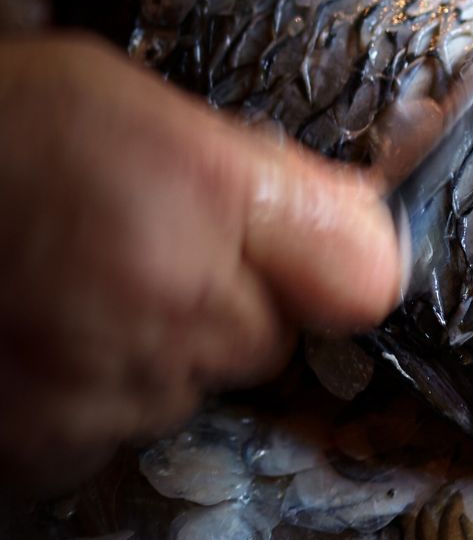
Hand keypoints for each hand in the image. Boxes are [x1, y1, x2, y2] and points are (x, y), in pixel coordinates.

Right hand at [0, 34, 408, 492]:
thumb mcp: (126, 98)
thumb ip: (254, 163)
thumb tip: (351, 205)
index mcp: (203, 191)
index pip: (361, 276)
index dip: (340, 263)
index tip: (322, 251)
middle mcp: (171, 298)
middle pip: (268, 337)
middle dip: (230, 302)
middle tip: (152, 252)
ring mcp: (109, 382)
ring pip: (191, 387)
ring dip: (158, 352)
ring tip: (77, 289)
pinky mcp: (48, 440)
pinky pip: (115, 431)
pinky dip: (91, 397)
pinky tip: (44, 336)